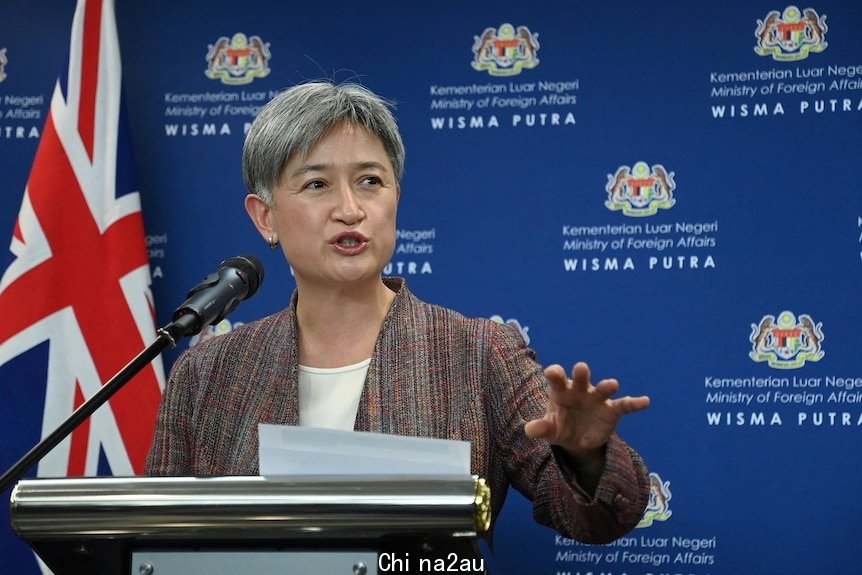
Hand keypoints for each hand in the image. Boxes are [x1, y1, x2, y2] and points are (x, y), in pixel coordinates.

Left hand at [524, 362, 649, 454]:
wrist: (577, 440)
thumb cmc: (560, 427)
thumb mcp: (550, 430)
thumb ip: (541, 428)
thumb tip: (528, 430)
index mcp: (561, 390)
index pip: (557, 378)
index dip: (555, 373)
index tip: (553, 371)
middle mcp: (580, 390)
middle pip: (581, 378)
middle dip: (582, 373)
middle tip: (582, 368)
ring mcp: (597, 398)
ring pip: (603, 389)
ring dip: (607, 386)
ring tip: (613, 384)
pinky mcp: (612, 410)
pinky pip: (624, 405)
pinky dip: (635, 403)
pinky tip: (645, 401)